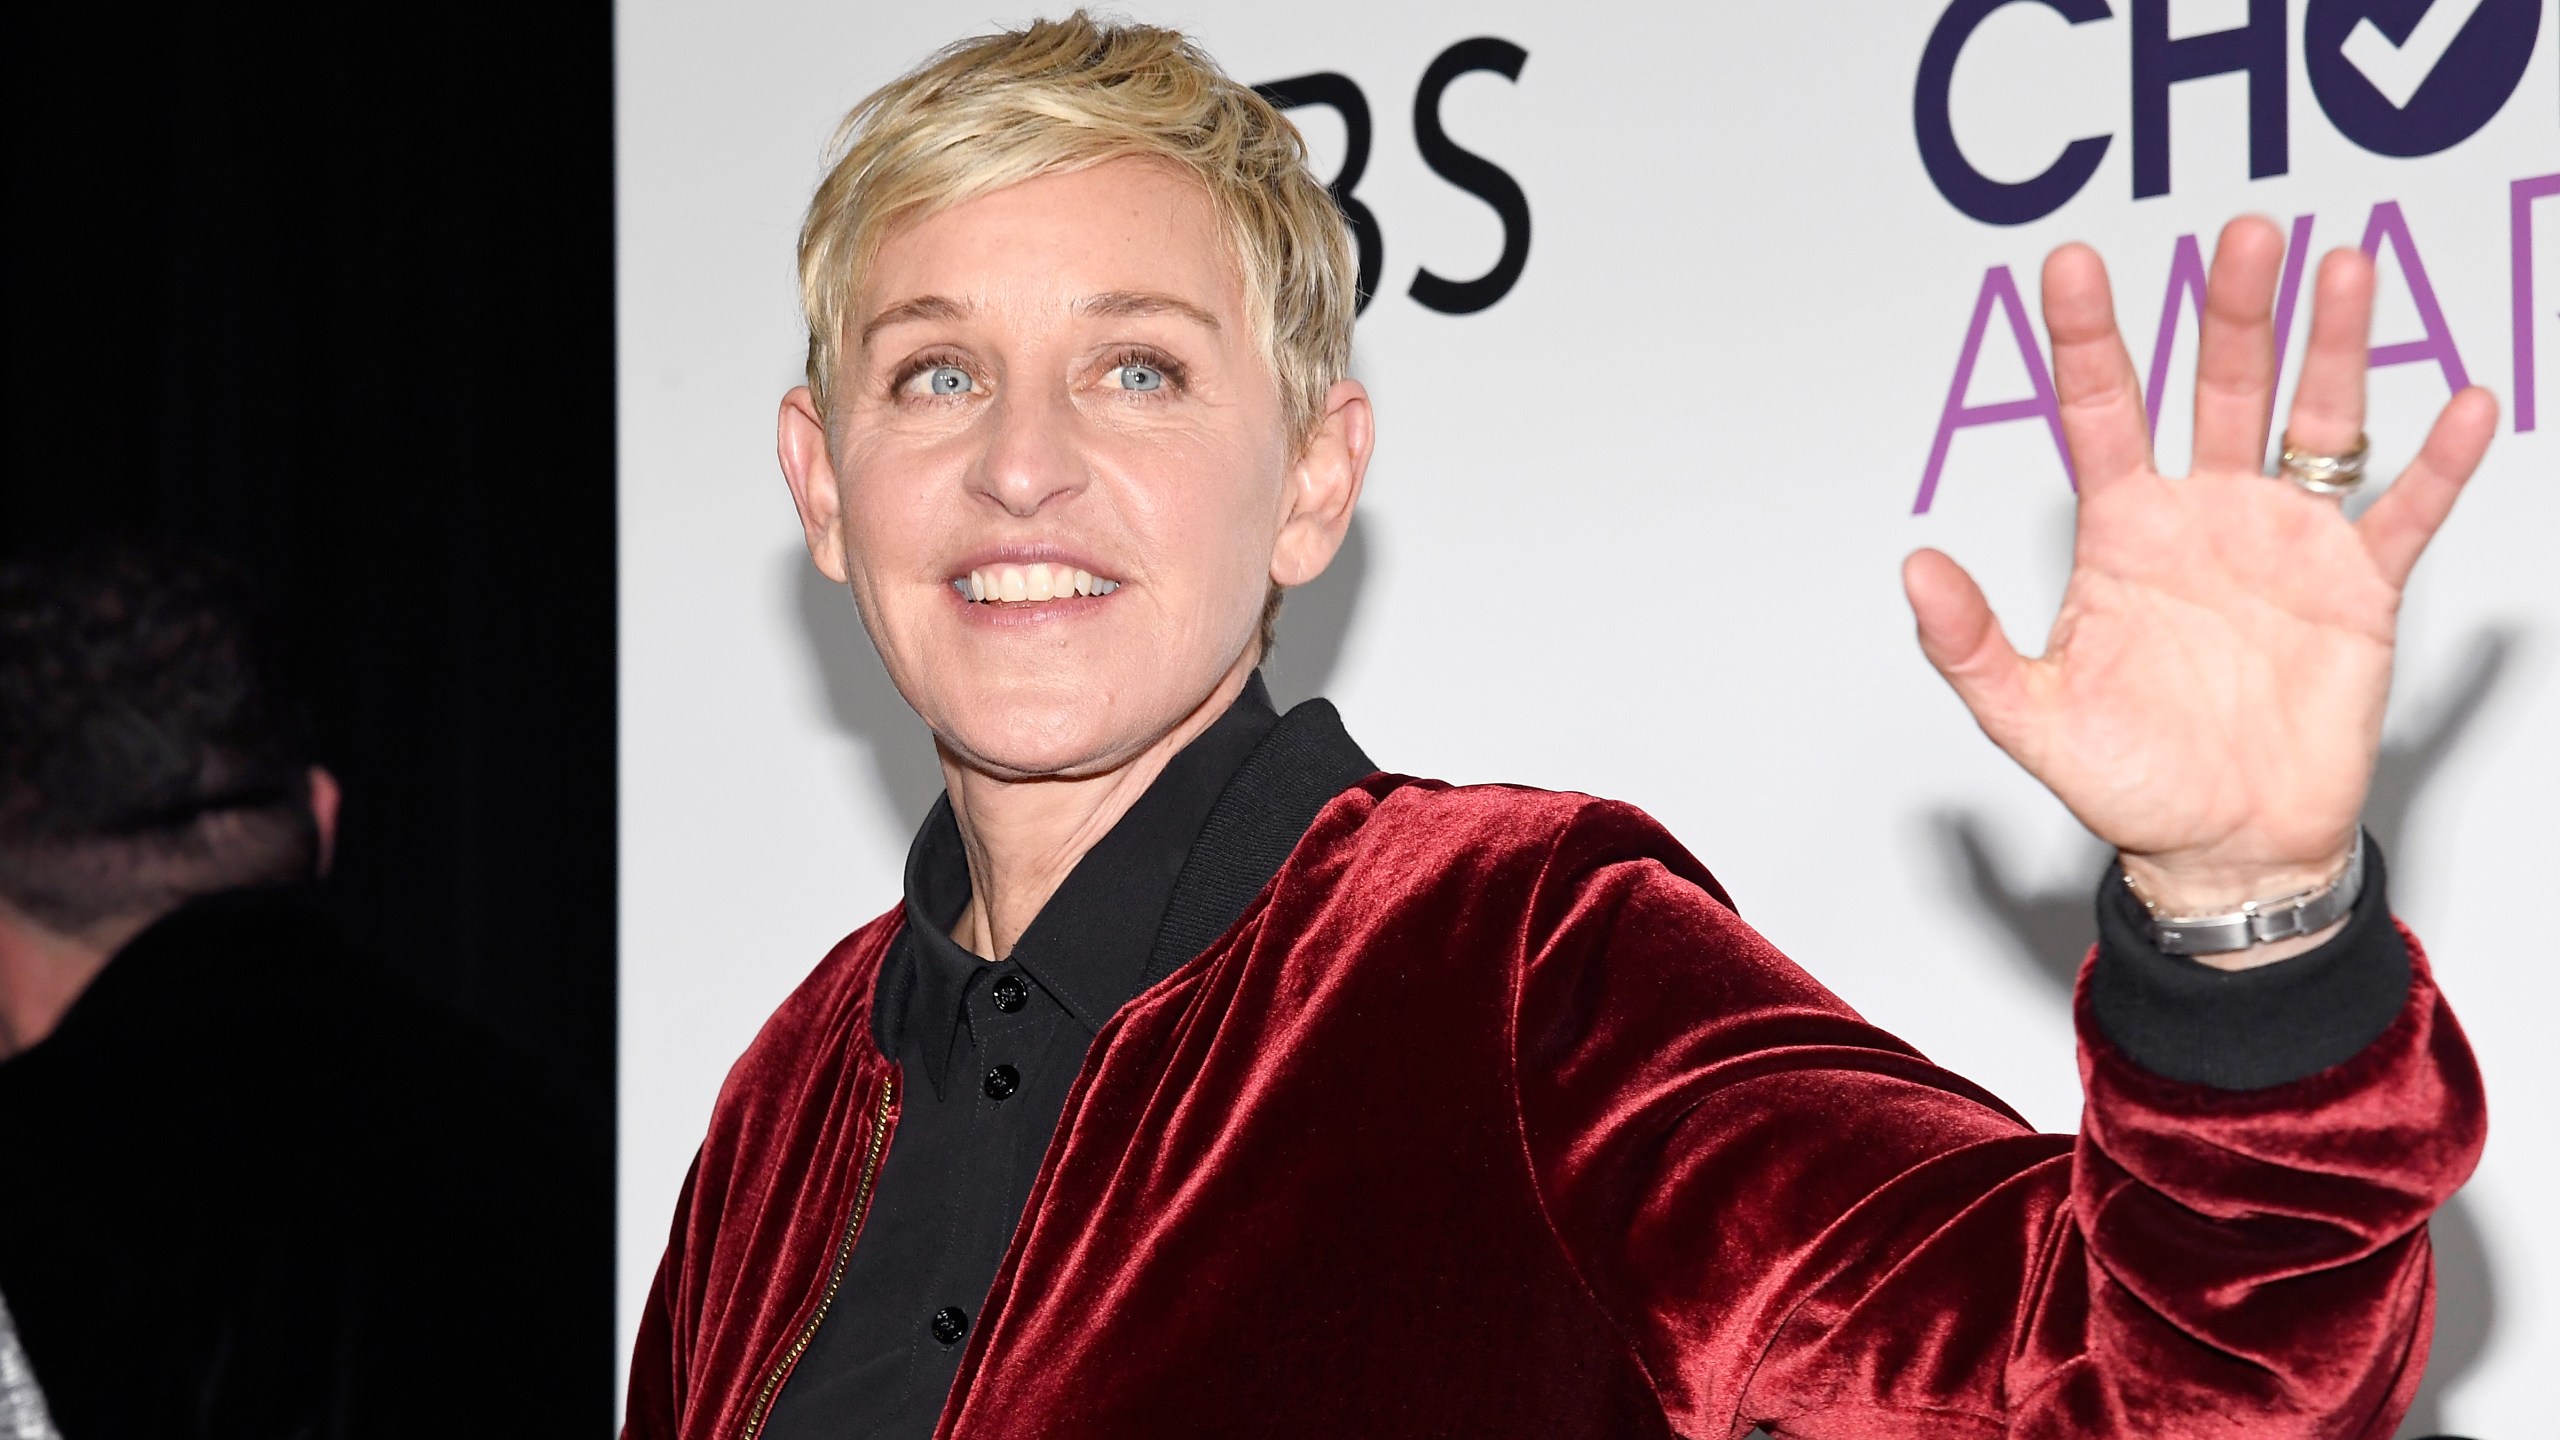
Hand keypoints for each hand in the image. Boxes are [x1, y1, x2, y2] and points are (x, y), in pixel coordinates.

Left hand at [1903, 217, 2497, 958]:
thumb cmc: (2129, 780)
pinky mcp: (2357, 588)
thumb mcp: (2030, 717)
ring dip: (2333, 348)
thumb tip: (1913, 569)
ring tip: (2346, 268)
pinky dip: (2439, 465)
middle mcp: (2205, 516)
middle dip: (2233, 311)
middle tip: (2245, 235)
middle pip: (2218, 387)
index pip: (2098, 412)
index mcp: (2122, 533)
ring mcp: (2285, 542)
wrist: (2225, 847)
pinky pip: (2404, 513)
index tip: (2072, 265)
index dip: (2086, 339)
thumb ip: (1969, 645)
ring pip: (2314, 422)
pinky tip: (2467, 404)